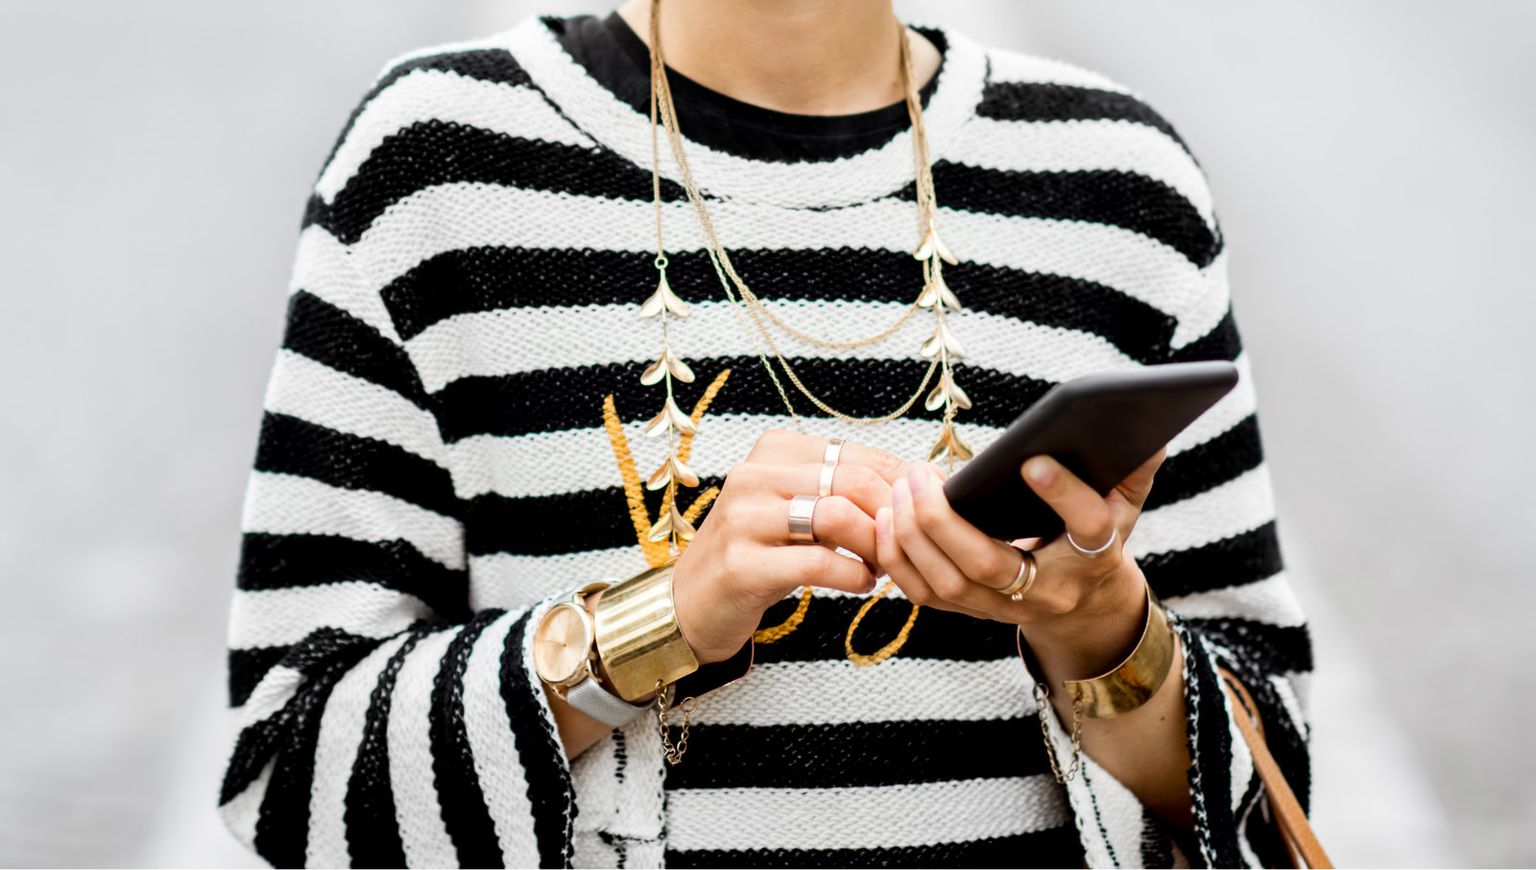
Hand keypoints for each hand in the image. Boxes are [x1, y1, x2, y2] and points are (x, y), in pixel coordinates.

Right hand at [671, 429, 911, 663]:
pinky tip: (863, 584)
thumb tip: (917, 485)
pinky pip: (817, 563)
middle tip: (908, 543)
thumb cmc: (758, 552)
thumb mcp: (797, 509)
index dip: (900, 483)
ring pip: (836, 516)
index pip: (856, 454)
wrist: (692, 602)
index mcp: (773, 450)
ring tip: (884, 564)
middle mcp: (753, 475)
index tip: (925, 509)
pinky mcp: (741, 564)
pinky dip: (853, 575)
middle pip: (851, 480)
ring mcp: (743, 518)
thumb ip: (843, 492)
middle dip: (893, 514)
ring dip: (875, 545)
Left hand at [875, 447, 1166, 676]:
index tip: (1034, 459)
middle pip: (988, 565)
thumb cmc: (1098, 541)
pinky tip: (886, 519)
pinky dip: (898, 559)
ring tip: (900, 491)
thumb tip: (1151, 430)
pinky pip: (924, 596)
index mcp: (1094, 559)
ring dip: (912, 537)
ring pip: (948, 584)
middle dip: (944, 520)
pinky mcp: (971, 614)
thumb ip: (1135, 469)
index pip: (1084, 528)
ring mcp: (1005, 610)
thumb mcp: (1125, 507)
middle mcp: (1048, 593)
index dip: (1063, 495)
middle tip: (921, 474)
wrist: (1083, 609)